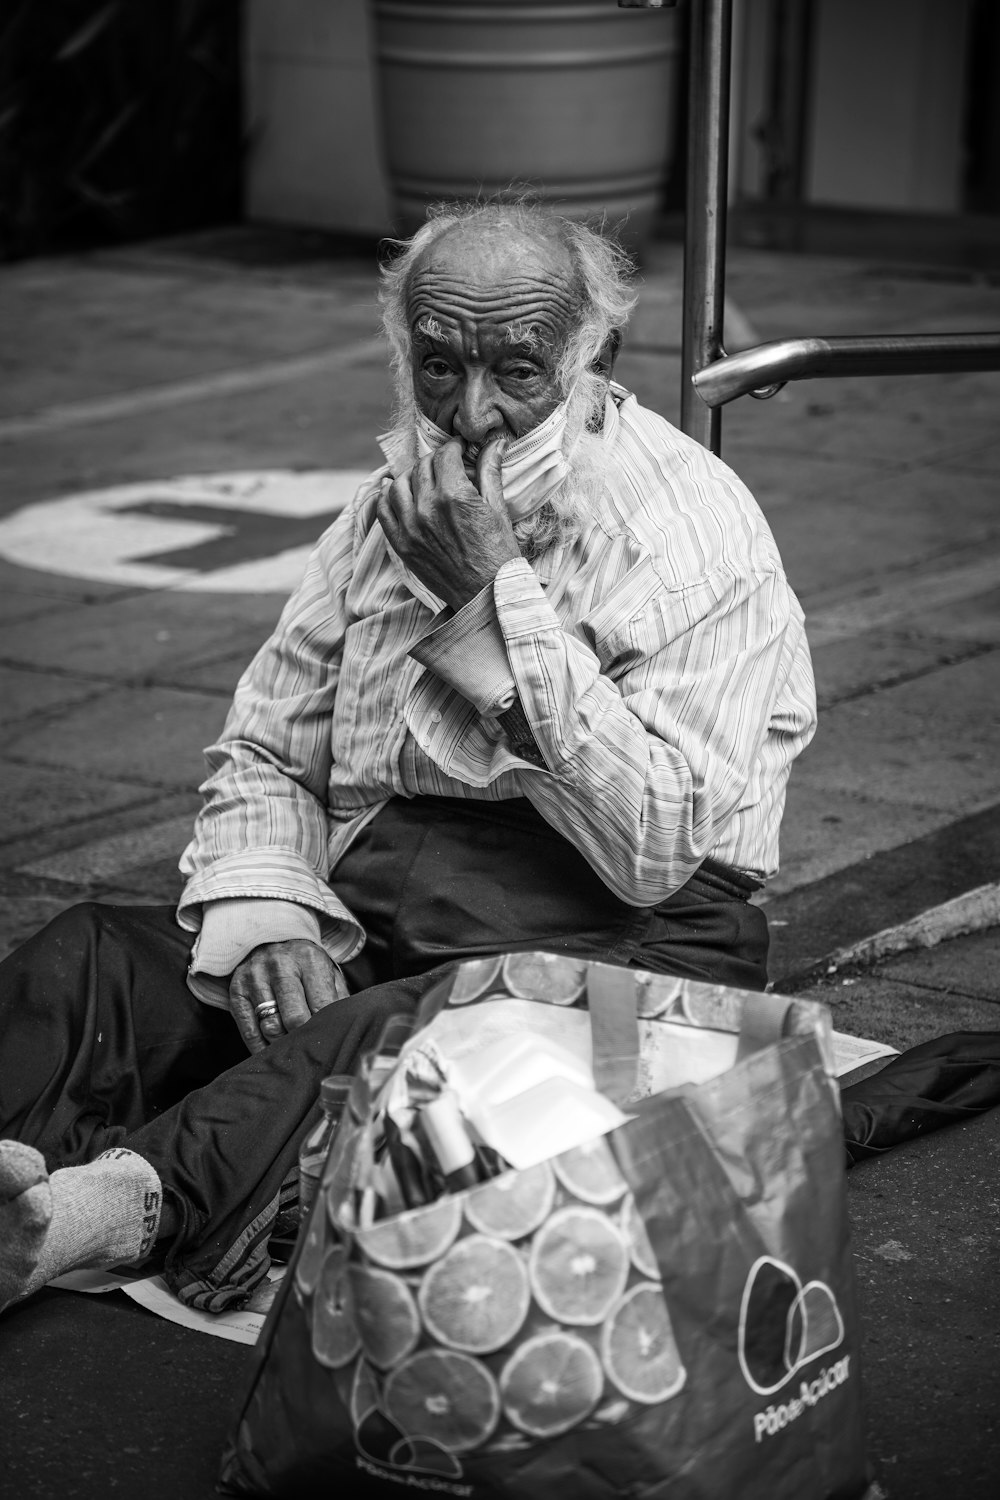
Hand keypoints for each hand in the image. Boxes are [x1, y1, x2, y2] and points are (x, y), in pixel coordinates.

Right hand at [228, 940, 347, 1053]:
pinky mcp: (237, 991)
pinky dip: (261, 1047)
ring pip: (271, 1027)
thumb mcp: (327, 971)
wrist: (270, 938)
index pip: (321, 1005)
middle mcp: (280, 965)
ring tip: (293, 1046)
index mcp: (309, 959)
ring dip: (283, 1043)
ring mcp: (255, 978)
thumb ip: (338, 998)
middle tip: (310, 1045)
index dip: (325, 1028)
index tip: (327, 1038)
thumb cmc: (305, 964)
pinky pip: (249, 1031)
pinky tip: (272, 1048)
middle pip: (294, 1018)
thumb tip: (343, 1028)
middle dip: (304, 1037)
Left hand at [377, 435, 520, 611]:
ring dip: (411, 475)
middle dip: (436, 461)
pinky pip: (383, 509)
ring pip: (399, 484)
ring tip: (423, 478)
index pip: (445, 455)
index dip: (454, 448)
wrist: (486, 596)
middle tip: (446, 465)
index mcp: (455, 496)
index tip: (460, 449)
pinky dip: (387, 495)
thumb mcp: (499, 510)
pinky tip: (396, 490)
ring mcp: (410, 527)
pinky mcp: (401, 544)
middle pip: (422, 467)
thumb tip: (496, 441)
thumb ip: (490, 472)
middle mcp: (428, 508)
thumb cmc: (498, 555)